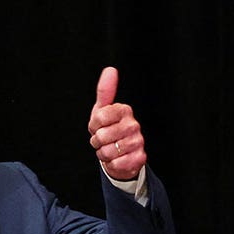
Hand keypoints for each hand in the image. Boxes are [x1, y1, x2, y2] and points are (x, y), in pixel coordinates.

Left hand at [87, 66, 146, 180]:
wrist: (121, 154)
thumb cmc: (109, 129)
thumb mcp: (102, 110)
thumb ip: (105, 91)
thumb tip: (110, 70)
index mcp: (124, 111)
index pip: (99, 117)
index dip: (93, 125)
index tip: (98, 126)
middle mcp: (133, 125)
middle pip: (102, 136)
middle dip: (97, 142)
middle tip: (104, 140)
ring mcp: (138, 142)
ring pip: (107, 151)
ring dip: (103, 153)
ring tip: (110, 149)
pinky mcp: (139, 158)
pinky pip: (115, 164)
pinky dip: (111, 164)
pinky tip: (117, 159)